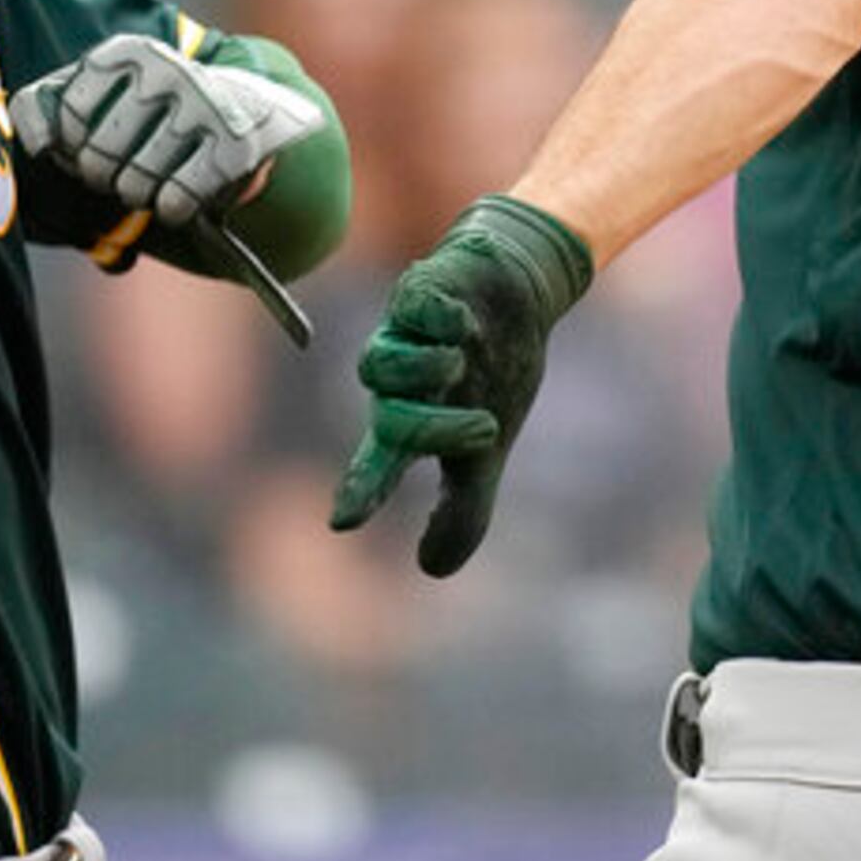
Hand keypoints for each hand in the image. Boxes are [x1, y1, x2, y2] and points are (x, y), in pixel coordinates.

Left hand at [6, 33, 320, 229]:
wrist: (259, 116)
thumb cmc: (159, 114)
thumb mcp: (105, 96)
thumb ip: (49, 106)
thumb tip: (37, 144)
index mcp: (127, 53)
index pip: (66, 116)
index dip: (69, 148)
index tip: (86, 147)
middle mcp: (167, 70)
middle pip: (96, 155)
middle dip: (104, 176)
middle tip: (125, 170)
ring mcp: (205, 106)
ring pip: (134, 183)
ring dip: (139, 195)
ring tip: (153, 184)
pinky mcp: (237, 146)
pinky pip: (175, 201)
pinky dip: (172, 210)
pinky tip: (181, 200)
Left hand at [330, 195, 594, 576]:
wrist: (517, 292)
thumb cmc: (493, 373)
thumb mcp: (485, 450)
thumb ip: (463, 510)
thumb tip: (431, 571)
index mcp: (410, 422)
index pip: (378, 464)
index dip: (363, 490)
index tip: (343, 521)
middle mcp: (398, 383)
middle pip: (387, 417)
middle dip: (435, 430)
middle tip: (486, 432)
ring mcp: (406, 335)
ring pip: (383, 362)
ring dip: (430, 372)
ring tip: (464, 364)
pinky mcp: (422, 289)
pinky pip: (413, 307)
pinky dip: (441, 321)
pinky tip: (464, 323)